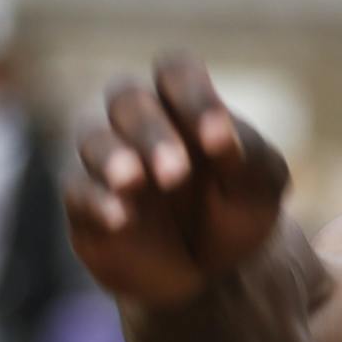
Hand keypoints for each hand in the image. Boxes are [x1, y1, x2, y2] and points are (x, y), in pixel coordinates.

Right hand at [65, 55, 290, 309]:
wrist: (221, 268)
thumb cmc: (239, 207)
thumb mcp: (261, 183)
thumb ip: (248, 154)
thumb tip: (221, 136)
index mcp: (184, 103)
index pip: (175, 72)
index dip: (193, 96)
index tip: (218, 137)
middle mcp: (139, 121)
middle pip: (127, 99)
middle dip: (151, 132)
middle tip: (177, 174)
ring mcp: (107, 159)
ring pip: (94, 139)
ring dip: (113, 158)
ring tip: (134, 181)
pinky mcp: (86, 203)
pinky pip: (79, 192)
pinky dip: (98, 202)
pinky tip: (120, 218)